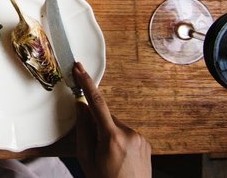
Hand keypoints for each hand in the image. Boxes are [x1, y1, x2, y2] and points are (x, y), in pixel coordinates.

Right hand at [73, 62, 151, 177]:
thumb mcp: (86, 158)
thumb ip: (83, 130)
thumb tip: (81, 107)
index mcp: (112, 137)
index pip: (97, 103)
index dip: (86, 83)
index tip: (79, 68)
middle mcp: (130, 134)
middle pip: (106, 117)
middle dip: (96, 124)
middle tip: (93, 146)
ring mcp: (140, 139)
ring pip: (116, 126)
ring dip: (108, 133)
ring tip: (108, 157)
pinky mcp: (146, 144)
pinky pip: (127, 134)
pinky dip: (119, 140)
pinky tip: (118, 158)